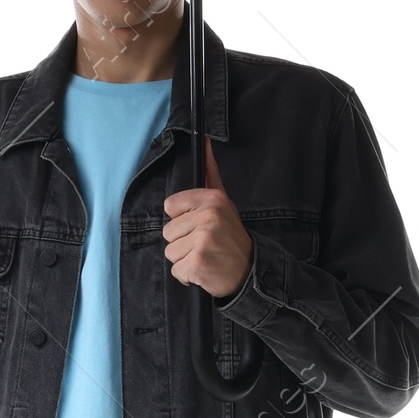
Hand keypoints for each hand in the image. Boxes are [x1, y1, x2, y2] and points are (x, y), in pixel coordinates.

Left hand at [162, 137, 254, 301]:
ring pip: (170, 252)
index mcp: (212, 199)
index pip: (170, 206)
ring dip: (184, 260)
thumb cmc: (232, 237)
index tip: (199, 226)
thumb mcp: (224, 202)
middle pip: (168, 231)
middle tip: (205, 245)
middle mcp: (208, 217)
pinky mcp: (198, 263)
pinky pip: (176, 271)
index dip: (182, 220)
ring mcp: (203, 241)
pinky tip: (204, 270)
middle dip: (183, 242)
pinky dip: (187, 277)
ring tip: (205, 257)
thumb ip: (210, 173)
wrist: (250, 271)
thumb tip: (204, 141)